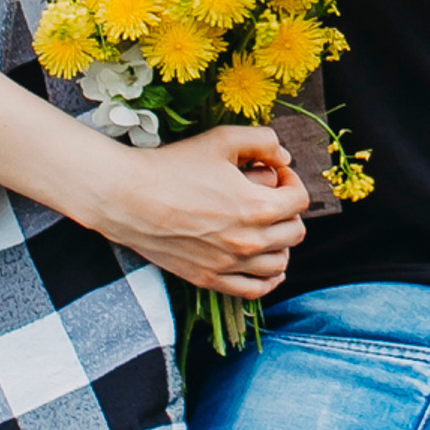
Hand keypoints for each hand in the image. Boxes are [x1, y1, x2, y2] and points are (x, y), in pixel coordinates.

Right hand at [85, 124, 311, 297]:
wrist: (129, 198)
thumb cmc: (174, 165)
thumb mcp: (222, 139)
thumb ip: (263, 141)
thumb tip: (284, 158)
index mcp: (256, 207)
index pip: (300, 200)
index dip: (291, 181)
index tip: (274, 173)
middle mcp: (248, 242)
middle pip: (295, 232)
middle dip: (288, 209)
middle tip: (267, 195)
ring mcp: (228, 265)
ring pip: (280, 263)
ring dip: (280, 242)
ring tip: (264, 225)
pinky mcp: (209, 280)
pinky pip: (255, 290)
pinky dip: (268, 278)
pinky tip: (264, 262)